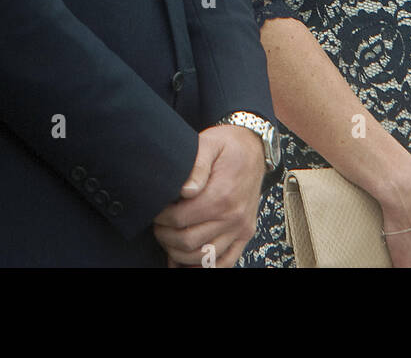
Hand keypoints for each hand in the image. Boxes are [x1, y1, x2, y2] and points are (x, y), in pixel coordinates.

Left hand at [152, 124, 264, 267]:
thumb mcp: (209, 143)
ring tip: (169, 239)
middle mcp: (233, 216)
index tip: (155, 212)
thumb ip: (196, 165)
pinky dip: (204, 267)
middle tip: (158, 226)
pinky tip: (187, 261)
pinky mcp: (246, 233)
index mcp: (221, 195)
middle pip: (189, 242)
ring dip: (180, 254)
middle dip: (166, 237)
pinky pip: (226, 262)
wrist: (255, 147)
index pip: (181, 219)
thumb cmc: (227, 145)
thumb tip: (185, 190)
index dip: (161, 219)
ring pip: (203, 257)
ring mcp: (241, 228)